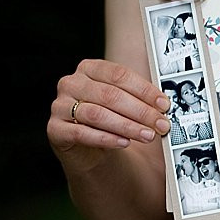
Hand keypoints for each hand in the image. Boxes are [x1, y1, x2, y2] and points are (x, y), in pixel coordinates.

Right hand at [48, 59, 171, 172]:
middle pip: (110, 95)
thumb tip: (164, 105)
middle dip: (140, 111)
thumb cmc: (111, 120)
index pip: (119, 74)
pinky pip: (81, 133)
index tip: (164, 104)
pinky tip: (124, 143)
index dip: (144, 90)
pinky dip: (106, 138)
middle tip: (160, 124)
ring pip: (97, 114)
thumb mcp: (125, 105)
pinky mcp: (55, 129)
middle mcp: (71, 83)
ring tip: (148, 135)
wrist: (91, 150)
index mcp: (89, 69)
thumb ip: (141, 100)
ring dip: (127, 126)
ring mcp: (60, 106)